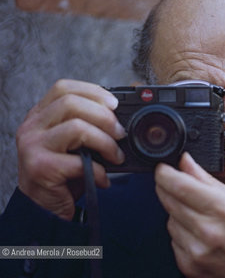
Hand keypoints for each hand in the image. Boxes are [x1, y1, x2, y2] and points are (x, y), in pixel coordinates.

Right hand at [16, 79, 125, 220]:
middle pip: (71, 103)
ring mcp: (33, 146)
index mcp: (40, 115)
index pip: (63, 88)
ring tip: (116, 156)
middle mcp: (32, 127)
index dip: (92, 91)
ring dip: (105, 142)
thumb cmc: (64, 172)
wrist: (44, 207)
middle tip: (121, 134)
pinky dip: (98, 170)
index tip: (115, 103)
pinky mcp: (40, 168)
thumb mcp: (74, 142)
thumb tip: (121, 116)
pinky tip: (102, 178)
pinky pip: (78, 161)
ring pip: (76, 127)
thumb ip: (88, 124)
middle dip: (104, 116)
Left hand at [155, 153, 224, 277]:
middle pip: (169, 200)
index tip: (162, 168)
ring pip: (169, 219)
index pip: (181, 186)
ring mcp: (196, 250)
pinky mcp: (188, 264)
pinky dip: (181, 233)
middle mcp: (207, 231)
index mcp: (223, 210)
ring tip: (199, 216)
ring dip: (177, 212)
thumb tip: (187, 162)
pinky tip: (198, 233)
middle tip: (175, 184)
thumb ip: (208, 180)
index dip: (165, 173)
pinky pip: (173, 239)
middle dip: (167, 188)